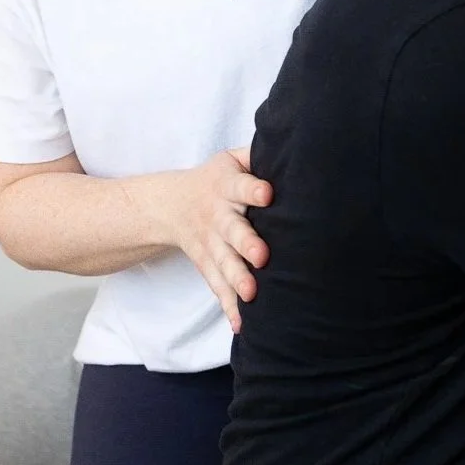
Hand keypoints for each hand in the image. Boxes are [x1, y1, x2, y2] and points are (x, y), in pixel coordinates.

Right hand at [176, 146, 271, 332]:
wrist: (171, 205)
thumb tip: (293, 140)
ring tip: (252, 295)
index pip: (241, 186)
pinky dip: (229, 306)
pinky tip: (242, 324)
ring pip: (223, 263)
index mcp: (226, 186)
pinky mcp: (207, 265)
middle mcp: (218, 216)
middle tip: (262, 255)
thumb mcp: (230, 159)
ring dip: (237, 279)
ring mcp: (211, 244)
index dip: (253, 190)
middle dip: (246, 243)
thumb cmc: (218, 179)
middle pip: (232, 230)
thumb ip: (256, 154)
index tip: (268, 194)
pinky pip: (218, 287)